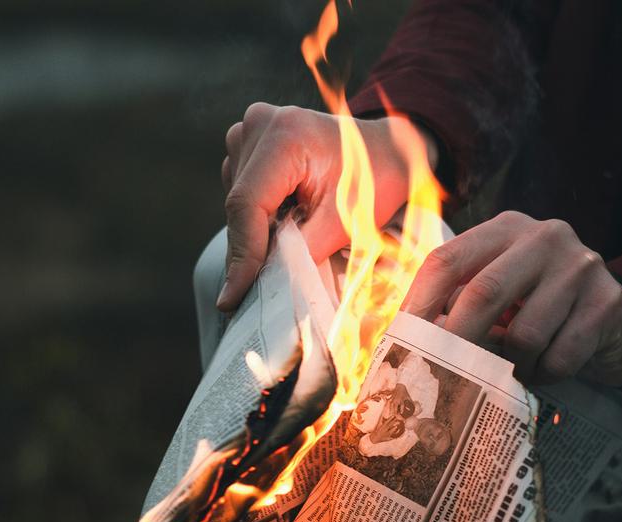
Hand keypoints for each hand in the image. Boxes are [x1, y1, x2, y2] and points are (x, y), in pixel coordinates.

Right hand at [217, 102, 436, 310]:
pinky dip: (259, 213)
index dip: (241, 255)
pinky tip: (287, 216)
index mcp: (287, 136)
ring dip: (255, 230)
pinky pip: (242, 188)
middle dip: (248, 249)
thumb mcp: (346, 221)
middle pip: (238, 203)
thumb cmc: (376, 180)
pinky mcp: (251, 140)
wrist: (387, 148)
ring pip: (237, 199)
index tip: (233, 297)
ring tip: (292, 237)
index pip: (247, 204)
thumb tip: (265, 283)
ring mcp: (253, 128)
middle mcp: (262, 124)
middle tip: (258, 290)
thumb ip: (302, 251)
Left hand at [403, 211, 621, 385]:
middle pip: (483, 292)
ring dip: (511, 366)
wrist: (617, 323)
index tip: (403, 344)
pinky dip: (544, 375)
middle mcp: (545, 237)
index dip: (418, 304)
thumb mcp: (500, 294)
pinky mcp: (607, 303)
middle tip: (442, 376)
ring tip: (514, 371)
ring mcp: (581, 267)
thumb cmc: (541, 310)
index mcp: (506, 228)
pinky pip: (559, 357)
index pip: (447, 259)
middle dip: (457, 342)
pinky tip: (545, 370)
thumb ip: (457, 305)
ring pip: (524, 334)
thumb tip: (402, 342)